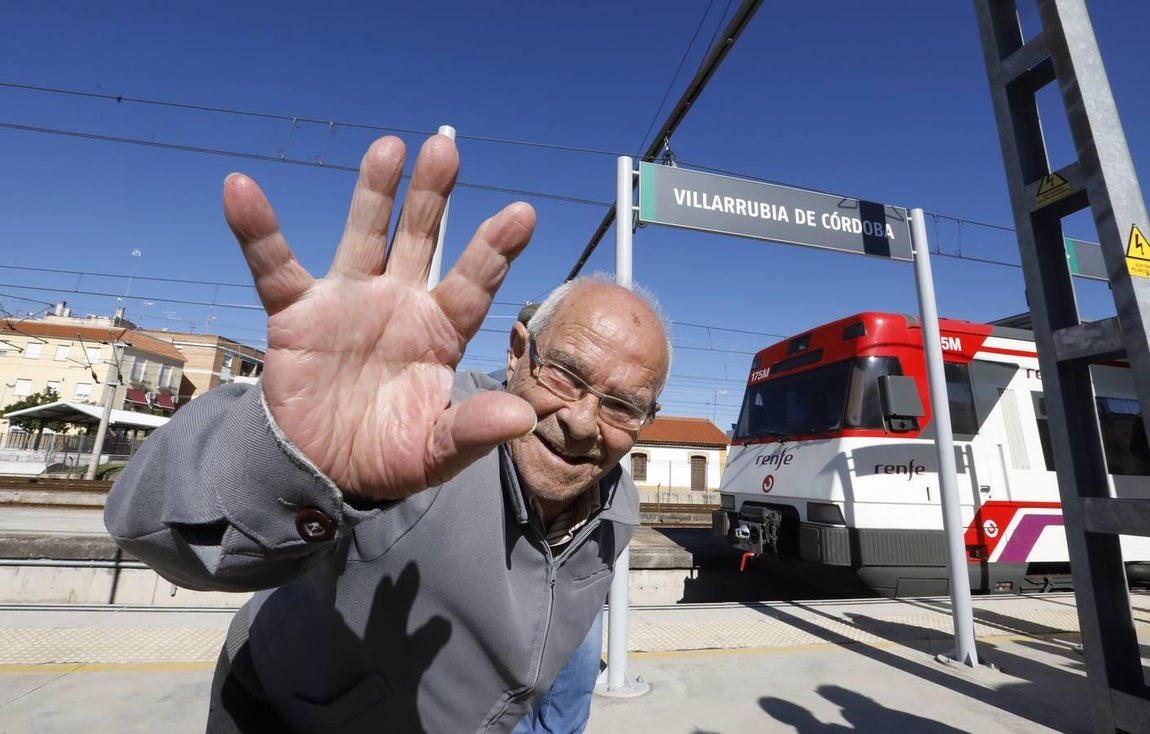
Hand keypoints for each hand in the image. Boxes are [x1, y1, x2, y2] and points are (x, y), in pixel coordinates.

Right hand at [222, 134, 537, 500]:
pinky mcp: (297, 315)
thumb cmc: (390, 456)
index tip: (522, 213)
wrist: (325, 473)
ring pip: (362, 237)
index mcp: (439, 333)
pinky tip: (242, 188)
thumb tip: (523, 418)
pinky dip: (257, 230)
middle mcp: (399, 305)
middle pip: (420, 241)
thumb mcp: (435, 452)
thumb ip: (473, 431)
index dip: (494, 250)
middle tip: (446, 146)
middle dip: (433, 198)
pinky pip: (274, 266)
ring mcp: (348, 303)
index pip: (471, 284)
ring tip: (389, 147)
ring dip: (373, 193)